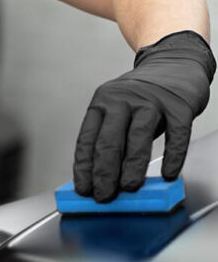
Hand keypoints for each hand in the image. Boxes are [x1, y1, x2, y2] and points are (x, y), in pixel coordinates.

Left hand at [73, 30, 214, 201]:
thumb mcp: (119, 111)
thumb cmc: (142, 97)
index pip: (88, 138)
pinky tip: (168, 173)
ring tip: (129, 188)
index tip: (83, 189)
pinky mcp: (178, 107)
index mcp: (102, 102)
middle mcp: (123, 99)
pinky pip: (176, 136)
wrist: (173, 65)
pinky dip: (172, 157)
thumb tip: (102, 179)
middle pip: (110, 140)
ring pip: (138, 138)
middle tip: (103, 196)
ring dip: (132, 167)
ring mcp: (151, 102)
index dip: (84, 166)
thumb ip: (112, 140)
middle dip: (104, 172)